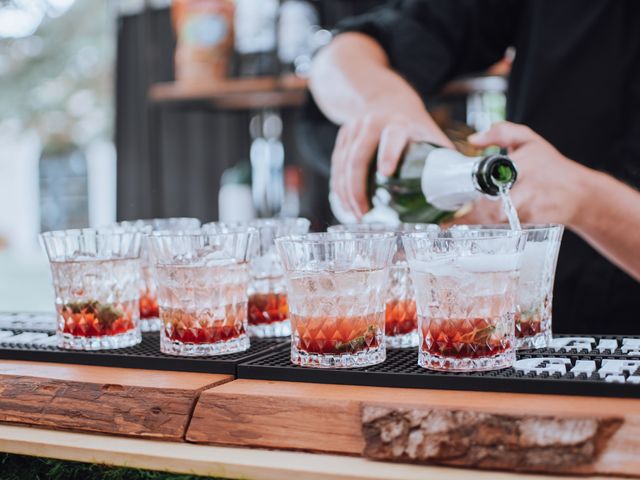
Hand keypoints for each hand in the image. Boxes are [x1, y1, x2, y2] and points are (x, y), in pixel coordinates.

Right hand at [330, 111, 451, 219]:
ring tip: (357, 215)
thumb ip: (443, 160)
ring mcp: (354, 130)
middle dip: (358, 186)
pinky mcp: (342, 138)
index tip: (386, 173)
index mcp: (398, 123)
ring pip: (343, 163)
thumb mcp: (430, 135)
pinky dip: (338, 187)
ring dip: (346, 192)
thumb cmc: (413, 125)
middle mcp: (372, 123)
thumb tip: (460, 194)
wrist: (386, 98)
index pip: (392, 137)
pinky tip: (345, 204)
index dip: (389, 154)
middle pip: (358, 155)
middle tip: (365, 212)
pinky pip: (336, 165)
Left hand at [449, 121, 588, 226]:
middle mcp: (530, 182)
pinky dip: (500, 229)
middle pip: (492, 206)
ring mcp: (535, 203)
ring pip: (500, 218)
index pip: (488, 179)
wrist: (583, 193)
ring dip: (485, 222)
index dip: (471, 191)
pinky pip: (511, 227)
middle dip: (475, 214)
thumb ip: (502, 132)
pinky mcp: (539, 219)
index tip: (457, 203)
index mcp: (523, 161)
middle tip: (460, 219)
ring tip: (474, 223)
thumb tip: (472, 140)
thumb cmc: (551, 166)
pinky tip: (492, 227)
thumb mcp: (529, 141)